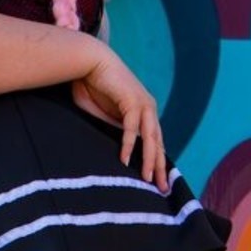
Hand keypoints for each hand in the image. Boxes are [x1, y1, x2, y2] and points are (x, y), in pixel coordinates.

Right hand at [72, 49, 168, 191]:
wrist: (88, 61)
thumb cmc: (93, 86)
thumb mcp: (105, 116)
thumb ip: (115, 131)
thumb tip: (121, 153)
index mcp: (144, 113)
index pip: (155, 142)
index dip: (157, 162)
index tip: (157, 182)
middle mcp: (148, 109)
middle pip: (158, 144)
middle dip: (160, 167)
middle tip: (162, 189)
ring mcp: (143, 104)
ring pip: (150, 138)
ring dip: (149, 160)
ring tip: (147, 179)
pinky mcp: (132, 100)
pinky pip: (131, 127)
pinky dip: (129, 143)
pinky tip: (124, 159)